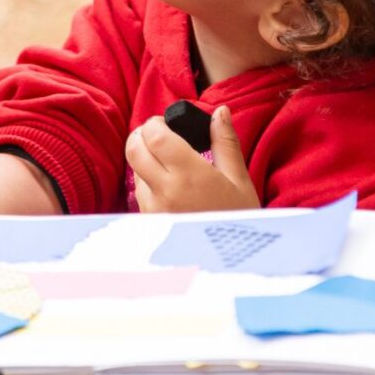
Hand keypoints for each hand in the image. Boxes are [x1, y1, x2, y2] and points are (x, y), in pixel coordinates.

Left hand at [127, 105, 259, 212]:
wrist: (233, 262)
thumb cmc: (240, 220)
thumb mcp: (239, 180)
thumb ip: (226, 142)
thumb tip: (219, 112)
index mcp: (189, 174)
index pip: (154, 135)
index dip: (155, 123)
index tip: (167, 123)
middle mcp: (165, 191)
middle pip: (134, 150)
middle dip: (141, 135)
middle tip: (157, 133)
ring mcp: (154, 209)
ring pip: (134, 171)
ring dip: (144, 158)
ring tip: (166, 160)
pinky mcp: (150, 223)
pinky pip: (139, 194)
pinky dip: (147, 181)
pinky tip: (167, 184)